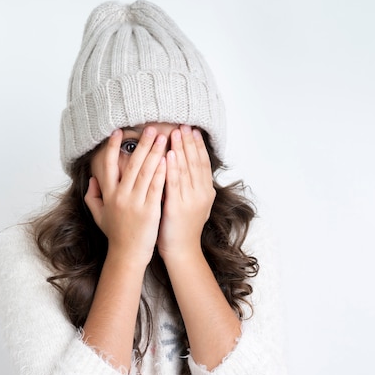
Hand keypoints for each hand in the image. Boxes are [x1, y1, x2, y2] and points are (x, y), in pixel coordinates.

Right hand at [84, 127, 166, 264]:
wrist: (127, 254)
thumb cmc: (115, 234)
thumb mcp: (98, 215)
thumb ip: (92, 196)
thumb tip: (92, 179)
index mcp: (108, 194)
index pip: (108, 166)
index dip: (112, 148)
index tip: (117, 132)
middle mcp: (120, 195)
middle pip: (131, 164)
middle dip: (142, 144)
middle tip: (150, 128)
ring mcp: (135, 202)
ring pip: (146, 172)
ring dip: (154, 153)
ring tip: (162, 138)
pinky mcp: (150, 209)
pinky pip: (156, 186)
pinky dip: (162, 172)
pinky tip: (168, 159)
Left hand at [157, 125, 215, 261]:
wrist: (181, 250)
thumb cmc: (181, 226)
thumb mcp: (192, 203)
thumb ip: (190, 184)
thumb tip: (184, 163)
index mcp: (206, 191)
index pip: (203, 162)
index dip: (197, 145)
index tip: (191, 129)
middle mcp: (201, 194)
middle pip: (196, 162)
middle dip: (189, 142)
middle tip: (183, 124)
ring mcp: (190, 200)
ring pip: (187, 169)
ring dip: (181, 149)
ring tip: (176, 133)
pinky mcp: (177, 207)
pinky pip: (174, 184)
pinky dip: (172, 168)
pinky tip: (168, 155)